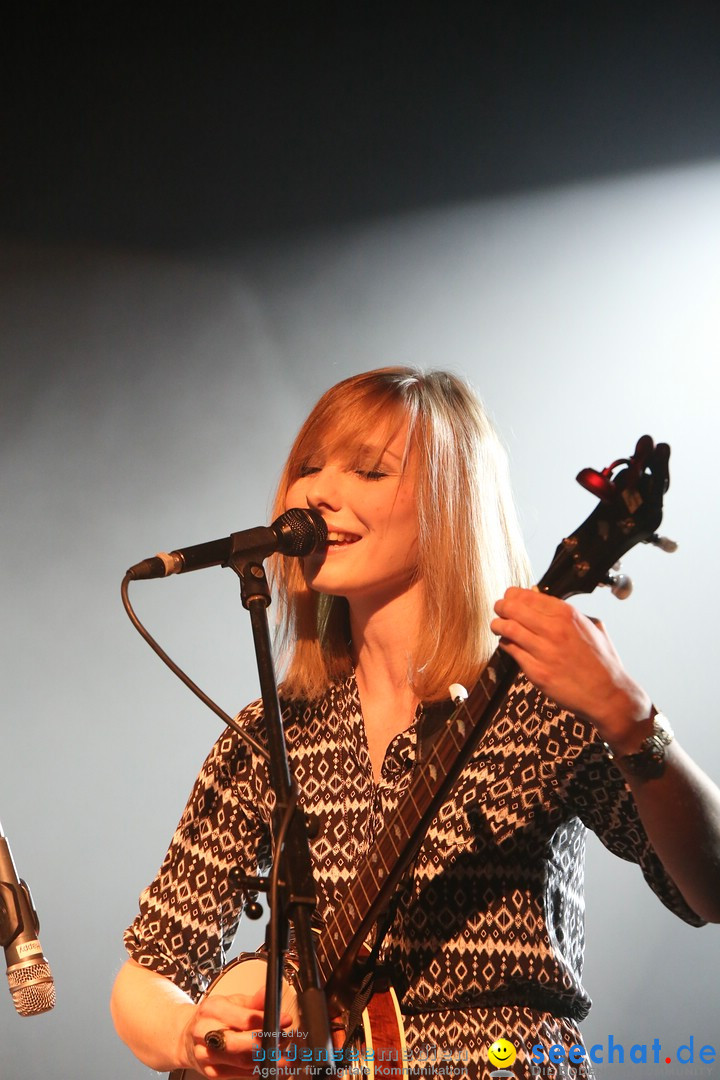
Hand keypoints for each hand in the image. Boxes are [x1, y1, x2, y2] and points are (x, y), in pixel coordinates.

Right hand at [181, 987, 292, 1078]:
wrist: (187, 1037)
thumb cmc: (214, 1017)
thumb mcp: (232, 1002)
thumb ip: (253, 1001)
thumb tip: (270, 993)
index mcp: (212, 1009)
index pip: (242, 1018)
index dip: (265, 1021)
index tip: (285, 1021)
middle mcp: (205, 1032)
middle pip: (237, 1043)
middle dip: (265, 1044)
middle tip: (285, 1041)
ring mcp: (206, 1055)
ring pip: (239, 1061)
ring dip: (266, 1060)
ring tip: (286, 1058)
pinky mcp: (212, 1073)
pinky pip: (238, 1075)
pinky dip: (257, 1072)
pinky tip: (272, 1068)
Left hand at [491, 587, 651, 750]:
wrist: (608, 694)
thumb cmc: (601, 662)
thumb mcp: (591, 626)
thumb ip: (568, 613)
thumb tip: (543, 601)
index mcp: (567, 615)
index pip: (527, 595)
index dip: (513, 595)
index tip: (510, 598)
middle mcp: (554, 630)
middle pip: (512, 608)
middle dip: (501, 607)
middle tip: (499, 609)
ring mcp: (544, 651)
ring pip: (507, 628)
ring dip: (498, 624)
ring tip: (498, 625)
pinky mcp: (537, 672)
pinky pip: (511, 650)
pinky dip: (505, 644)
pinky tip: (508, 643)